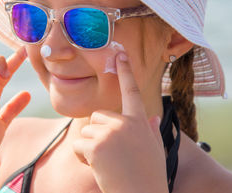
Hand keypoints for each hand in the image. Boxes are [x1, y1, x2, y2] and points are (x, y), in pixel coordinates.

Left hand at [73, 52, 167, 192]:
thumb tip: (151, 116)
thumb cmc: (148, 176)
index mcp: (139, 121)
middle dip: (98, 133)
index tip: (121, 55)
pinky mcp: (95, 145)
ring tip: (107, 162)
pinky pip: (78, 145)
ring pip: (86, 131)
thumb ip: (149, 129)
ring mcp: (109, 133)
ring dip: (90, 147)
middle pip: (97, 116)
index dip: (126, 72)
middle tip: (111, 154)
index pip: (131, 92)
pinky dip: (83, 157)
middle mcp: (124, 122)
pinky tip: (97, 167)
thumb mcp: (153, 149)